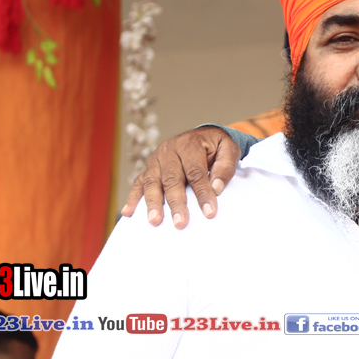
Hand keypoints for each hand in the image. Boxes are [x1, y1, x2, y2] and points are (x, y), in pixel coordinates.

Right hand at [121, 126, 239, 227]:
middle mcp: (169, 151)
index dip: (202, 193)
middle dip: (176, 202)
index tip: (209, 212)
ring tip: (155, 221)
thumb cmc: (216, 147)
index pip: (196, 172)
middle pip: (172, 179)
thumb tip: (216, 187)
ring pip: (152, 182)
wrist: (202, 135)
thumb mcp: (229, 149)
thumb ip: (225, 167)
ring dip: (153, 203)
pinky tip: (128, 213)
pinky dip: (133, 198)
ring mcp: (156, 160)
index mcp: (189, 145)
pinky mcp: (149, 168)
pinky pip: (139, 183)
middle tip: (180, 223)